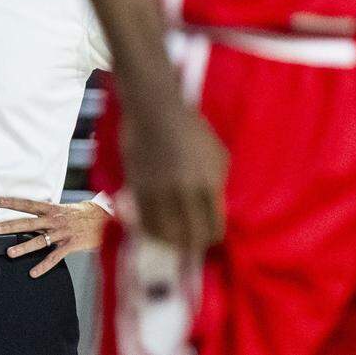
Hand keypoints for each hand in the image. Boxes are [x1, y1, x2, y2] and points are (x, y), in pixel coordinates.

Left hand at [0, 198, 110, 277]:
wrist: (106, 218)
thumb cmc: (84, 214)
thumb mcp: (65, 209)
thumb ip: (49, 213)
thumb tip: (33, 213)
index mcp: (53, 209)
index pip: (30, 204)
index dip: (14, 202)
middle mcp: (56, 220)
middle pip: (30, 222)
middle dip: (12, 225)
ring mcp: (63, 232)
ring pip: (39, 241)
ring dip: (23, 247)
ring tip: (10, 253)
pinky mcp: (71, 244)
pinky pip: (55, 257)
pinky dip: (44, 266)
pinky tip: (34, 272)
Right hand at [120, 111, 227, 255]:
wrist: (155, 111)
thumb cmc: (191, 129)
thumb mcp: (217, 154)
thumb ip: (217, 183)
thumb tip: (214, 207)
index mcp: (209, 184)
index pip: (213, 227)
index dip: (212, 238)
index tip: (209, 237)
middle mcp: (184, 193)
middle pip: (189, 236)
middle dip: (192, 244)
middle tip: (190, 243)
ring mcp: (159, 192)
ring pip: (164, 233)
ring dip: (169, 240)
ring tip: (170, 240)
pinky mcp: (137, 188)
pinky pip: (144, 220)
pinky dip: (149, 229)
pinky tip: (152, 228)